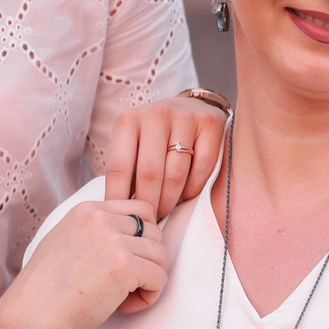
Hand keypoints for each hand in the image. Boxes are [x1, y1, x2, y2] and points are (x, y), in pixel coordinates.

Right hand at [0, 199, 168, 328]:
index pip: (142, 209)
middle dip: (145, 259)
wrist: (31, 320)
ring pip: (161, 255)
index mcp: (88, 210)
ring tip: (120, 297)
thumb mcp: (67, 242)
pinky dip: (148, 297)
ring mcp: (113, 241)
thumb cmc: (48, 291)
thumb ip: (96, 231)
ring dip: (147, 280)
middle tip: (121, 283)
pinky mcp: (123, 266)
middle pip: (155, 232)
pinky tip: (123, 306)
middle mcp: (100, 219)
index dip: (141, 239)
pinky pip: (160, 279)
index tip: (123, 262)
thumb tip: (134, 232)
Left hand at [106, 95, 226, 216]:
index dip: (120, 198)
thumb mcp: (134, 144)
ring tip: (164, 210)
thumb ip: (126, 170)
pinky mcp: (210, 125)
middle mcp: (156, 115)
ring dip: (169, 201)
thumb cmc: (156, 136)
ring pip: (176, 175)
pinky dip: (192, 189)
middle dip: (148, 204)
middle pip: (149, 173)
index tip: (123, 218)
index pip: (119, 167)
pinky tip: (184, 194)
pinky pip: (201, 169)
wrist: (191, 107)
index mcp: (129, 120)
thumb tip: (118, 210)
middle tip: (148, 220)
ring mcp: (185, 118)